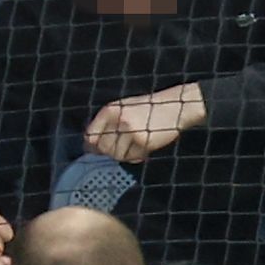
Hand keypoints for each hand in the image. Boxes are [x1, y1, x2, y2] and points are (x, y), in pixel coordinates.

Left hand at [83, 85, 206, 164]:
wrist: (174, 107)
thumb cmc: (148, 109)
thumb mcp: (124, 109)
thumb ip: (107, 124)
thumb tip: (91, 147)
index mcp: (110, 110)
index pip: (90, 135)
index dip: (93, 146)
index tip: (97, 151)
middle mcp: (118, 120)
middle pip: (103, 148)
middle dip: (111, 152)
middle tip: (123, 148)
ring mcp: (130, 131)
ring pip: (117, 155)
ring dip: (126, 155)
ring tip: (136, 146)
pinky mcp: (143, 141)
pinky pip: (133, 157)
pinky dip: (137, 156)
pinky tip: (144, 147)